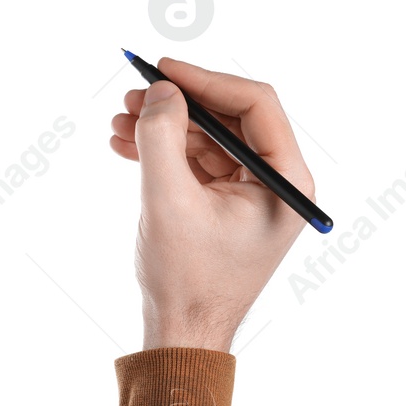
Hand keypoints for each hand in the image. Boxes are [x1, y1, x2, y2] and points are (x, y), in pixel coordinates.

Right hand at [109, 58, 314, 351]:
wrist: (182, 335)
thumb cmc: (187, 280)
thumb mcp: (169, 201)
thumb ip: (163, 139)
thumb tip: (162, 92)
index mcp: (285, 181)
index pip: (255, 105)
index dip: (206, 80)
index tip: (164, 70)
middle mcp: (276, 182)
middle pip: (229, 118)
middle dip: (179, 105)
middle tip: (134, 96)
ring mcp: (251, 194)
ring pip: (207, 138)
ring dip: (164, 127)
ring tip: (120, 123)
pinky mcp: (225, 205)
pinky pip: (196, 162)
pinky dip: (163, 152)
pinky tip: (125, 144)